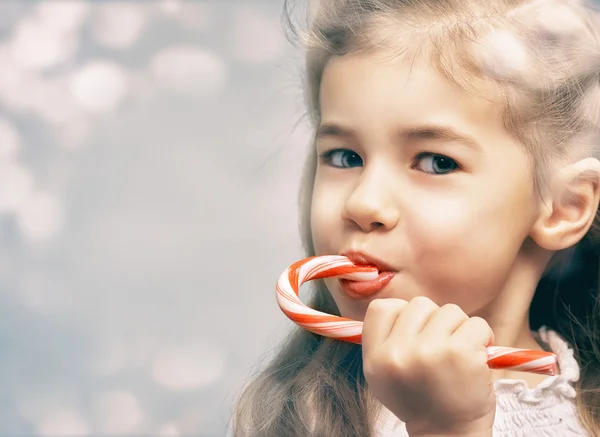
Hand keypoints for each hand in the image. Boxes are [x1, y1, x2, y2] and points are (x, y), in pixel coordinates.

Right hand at [362, 296, 495, 436]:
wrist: (449, 435)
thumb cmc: (421, 401)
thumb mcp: (384, 376)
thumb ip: (384, 341)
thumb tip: (390, 301)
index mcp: (376, 357)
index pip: (383, 307)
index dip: (402, 314)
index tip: (415, 332)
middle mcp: (398, 353)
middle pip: (420, 304)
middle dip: (435, 321)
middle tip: (440, 347)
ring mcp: (430, 352)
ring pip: (450, 311)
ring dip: (460, 328)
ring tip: (458, 355)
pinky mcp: (462, 354)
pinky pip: (477, 324)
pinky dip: (483, 338)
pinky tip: (476, 359)